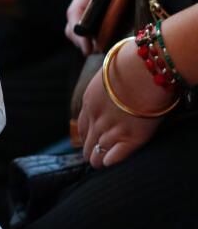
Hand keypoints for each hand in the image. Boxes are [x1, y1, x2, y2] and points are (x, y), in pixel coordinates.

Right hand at [65, 0, 146, 51]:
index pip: (75, 11)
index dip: (77, 31)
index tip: (87, 47)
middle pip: (74, 19)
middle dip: (79, 38)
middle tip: (94, 51)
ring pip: (82, 19)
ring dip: (86, 35)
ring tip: (101, 48)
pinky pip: (92, 15)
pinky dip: (95, 28)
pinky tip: (108, 36)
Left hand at [76, 39, 167, 167]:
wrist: (146, 69)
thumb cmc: (134, 64)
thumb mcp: (110, 73)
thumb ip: (108, 84)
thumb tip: (115, 81)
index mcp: (90, 103)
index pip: (82, 125)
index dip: (87, 134)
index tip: (91, 138)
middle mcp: (97, 119)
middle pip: (87, 143)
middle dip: (90, 151)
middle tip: (95, 155)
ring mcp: (112, 130)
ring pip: (96, 156)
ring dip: (98, 160)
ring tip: (102, 164)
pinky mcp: (131, 139)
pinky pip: (113, 158)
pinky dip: (112, 161)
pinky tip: (112, 161)